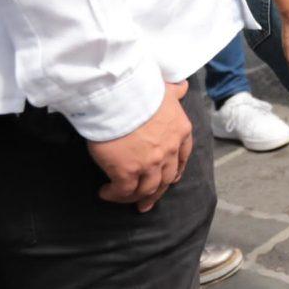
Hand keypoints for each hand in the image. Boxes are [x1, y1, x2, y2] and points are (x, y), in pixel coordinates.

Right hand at [88, 82, 192, 211]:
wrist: (118, 97)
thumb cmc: (140, 89)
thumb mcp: (165, 89)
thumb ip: (174, 91)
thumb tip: (183, 86)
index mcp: (180, 132)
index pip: (182, 157)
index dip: (175, 170)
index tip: (170, 178)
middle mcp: (168, 151)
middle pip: (165, 178)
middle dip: (157, 192)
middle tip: (148, 202)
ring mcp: (149, 164)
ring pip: (147, 189)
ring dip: (137, 198)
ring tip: (126, 200)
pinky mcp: (126, 172)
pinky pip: (124, 191)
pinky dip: (116, 196)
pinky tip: (106, 193)